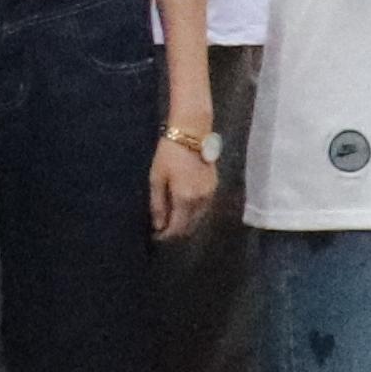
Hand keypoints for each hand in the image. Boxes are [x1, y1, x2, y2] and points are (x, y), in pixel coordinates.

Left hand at [149, 117, 221, 241]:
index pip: (177, 228)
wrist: (192, 134)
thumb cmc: (169, 154)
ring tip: (171, 221)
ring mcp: (210, 194)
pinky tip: (184, 210)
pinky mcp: (214, 187)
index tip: (155, 237)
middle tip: (162, 231)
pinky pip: (204, 209)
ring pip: (199, 219)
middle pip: (190, 227)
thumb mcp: (157, 178)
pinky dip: (194, 214)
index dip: (166, 236)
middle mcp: (201, 201)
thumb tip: (158, 225)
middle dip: (176, 232)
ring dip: (186, 224)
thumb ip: (158, 204)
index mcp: (185, 199)